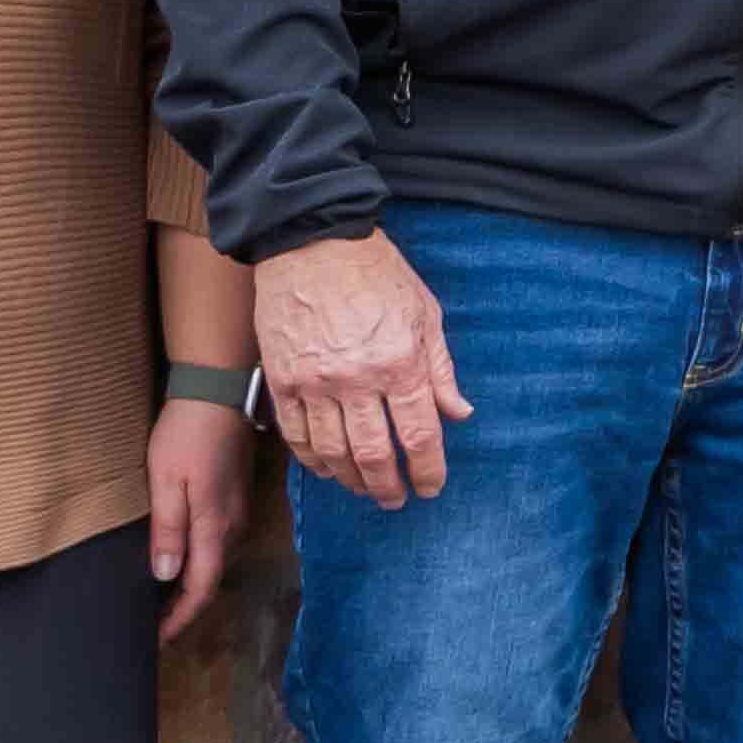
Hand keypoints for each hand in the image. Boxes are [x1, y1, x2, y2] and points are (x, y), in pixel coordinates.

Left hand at [143, 399, 246, 635]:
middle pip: (211, 579)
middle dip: (183, 607)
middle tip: (151, 624)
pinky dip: (198, 562)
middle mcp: (233, 526)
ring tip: (160, 598)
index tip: (157, 639)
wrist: (218, 392)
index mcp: (214, 527)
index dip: (180, 618)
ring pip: (216, 561)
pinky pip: (218, 542)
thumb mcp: (166, 482)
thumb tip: (165, 576)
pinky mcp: (235, 497)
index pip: (200, 588)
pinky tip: (179, 559)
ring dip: (191, 584)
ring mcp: (238, 511)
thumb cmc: (186, 435)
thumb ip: (168, 530)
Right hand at [258, 232, 461, 507]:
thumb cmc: (376, 274)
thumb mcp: (425, 313)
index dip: (427, 469)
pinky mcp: (282, 380)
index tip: (431, 487)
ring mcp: (314, 383)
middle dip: (389, 486)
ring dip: (352, 480)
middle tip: (396, 500)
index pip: (419, 434)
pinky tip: (327, 469)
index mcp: (400, 362)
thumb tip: (459, 413)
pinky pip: (296, 435)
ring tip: (365, 488)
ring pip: (332, 453)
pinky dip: (312, 460)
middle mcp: (357, 380)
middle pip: (374, 454)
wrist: (311, 243)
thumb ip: (441, 369)